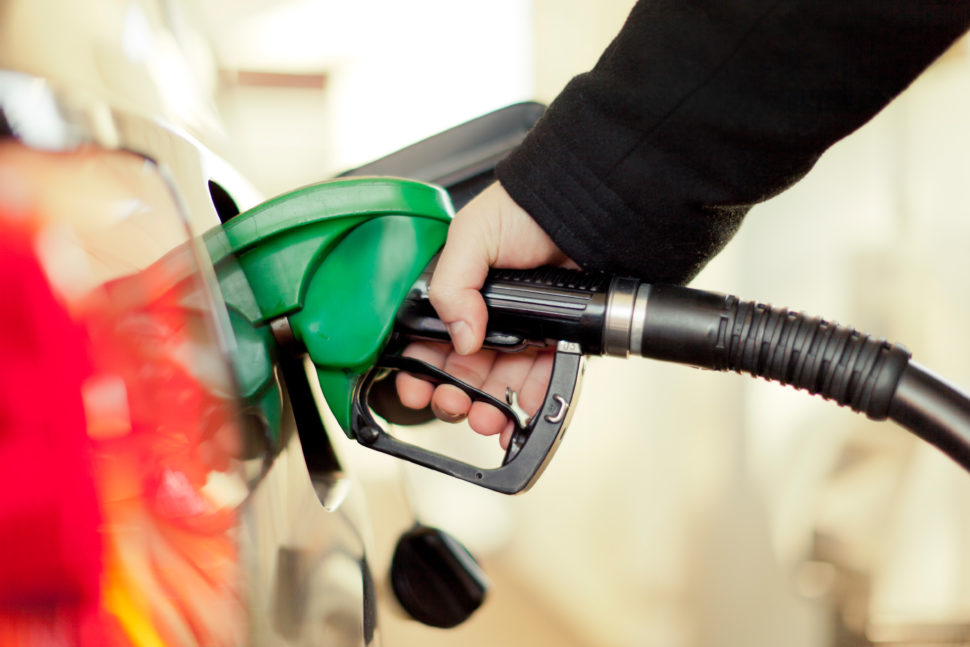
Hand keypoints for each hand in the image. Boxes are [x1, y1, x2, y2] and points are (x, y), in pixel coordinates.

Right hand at [395, 182, 576, 447]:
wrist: (582, 206)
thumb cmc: (525, 207)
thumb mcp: (471, 235)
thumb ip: (452, 284)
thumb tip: (460, 337)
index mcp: (457, 293)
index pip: (428, 341)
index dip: (419, 370)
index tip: (416, 390)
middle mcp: (485, 315)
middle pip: (461, 370)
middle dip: (452, 396)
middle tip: (452, 405)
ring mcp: (520, 329)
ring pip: (497, 381)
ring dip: (487, 407)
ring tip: (485, 418)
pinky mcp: (554, 337)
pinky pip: (539, 376)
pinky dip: (529, 398)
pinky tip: (521, 408)